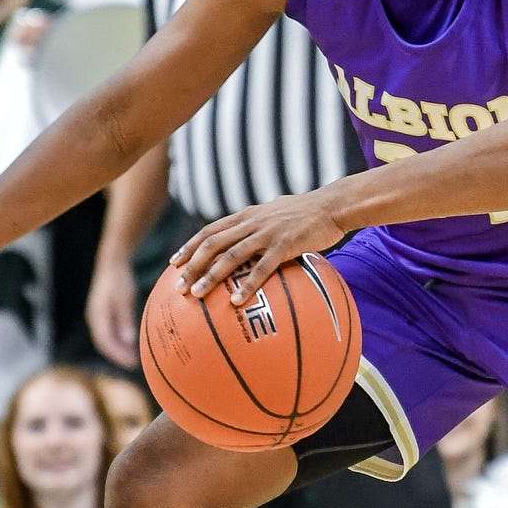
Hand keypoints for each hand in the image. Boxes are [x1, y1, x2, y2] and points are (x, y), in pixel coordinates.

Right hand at [86, 254, 139, 367]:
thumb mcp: (124, 299)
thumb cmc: (119, 280)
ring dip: (119, 349)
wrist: (112, 263)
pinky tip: (131, 343)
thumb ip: (125, 319)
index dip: (118, 355)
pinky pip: (109, 331)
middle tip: (134, 364)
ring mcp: (98, 316)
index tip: (132, 363)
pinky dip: (119, 340)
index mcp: (98, 316)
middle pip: (104, 343)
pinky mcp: (104, 313)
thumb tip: (128, 341)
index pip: (105, 342)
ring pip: (106, 338)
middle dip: (118, 355)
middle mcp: (95, 318)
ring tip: (134, 358)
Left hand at [171, 195, 343, 303]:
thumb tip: (249, 246)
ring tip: (196, 295)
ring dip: (210, 276)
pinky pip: (261, 268)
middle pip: (212, 243)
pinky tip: (236, 301)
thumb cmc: (308, 214)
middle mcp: (251, 222)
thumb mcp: (277, 215)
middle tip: (178, 286)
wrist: (333, 205)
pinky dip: (246, 285)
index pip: (210, 230)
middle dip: (191, 265)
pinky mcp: (284, 245)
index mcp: (247, 215)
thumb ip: (259, 227)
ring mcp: (266, 233)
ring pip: (230, 256)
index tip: (175, 263)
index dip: (190, 246)